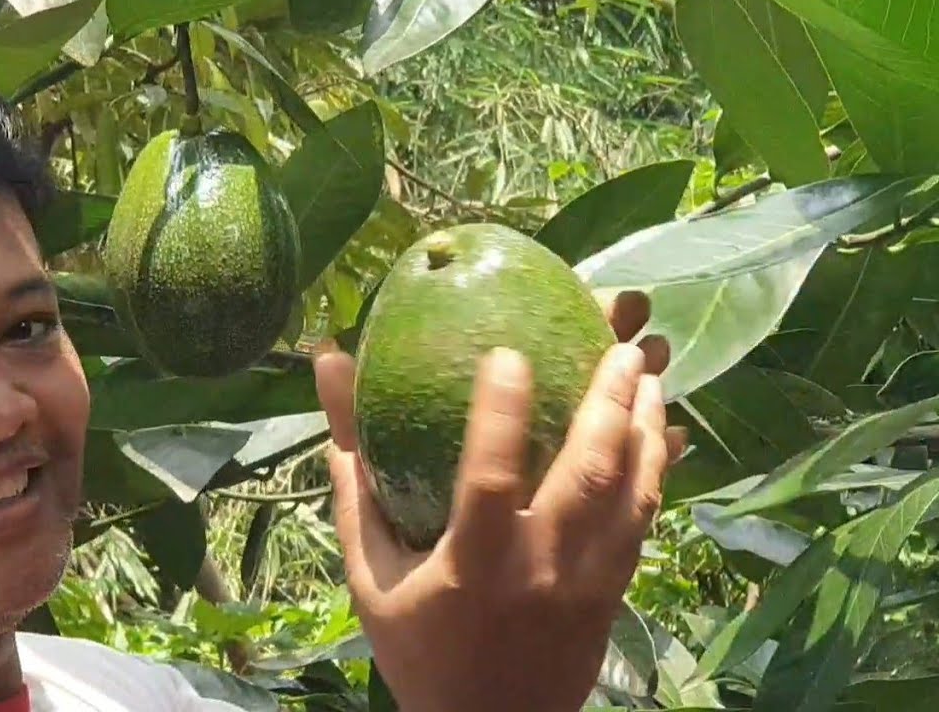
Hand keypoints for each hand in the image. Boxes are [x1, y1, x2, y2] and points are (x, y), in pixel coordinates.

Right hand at [314, 290, 685, 711]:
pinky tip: (663, 435)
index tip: (509, 351)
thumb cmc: (419, 652)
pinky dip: (657, 472)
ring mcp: (586, 585)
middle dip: (611, 402)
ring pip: (632, 496)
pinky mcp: (613, 596)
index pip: (491, 480)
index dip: (502, 415)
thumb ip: (356, 486)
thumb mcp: (371, 576)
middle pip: (588, 475)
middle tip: (621, 344)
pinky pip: (646, 524)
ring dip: (646, 429)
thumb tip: (333, 379)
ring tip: (648, 374)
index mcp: (472, 565)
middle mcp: (539, 570)